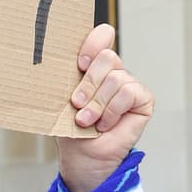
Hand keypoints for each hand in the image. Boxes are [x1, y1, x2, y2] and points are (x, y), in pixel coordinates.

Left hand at [56, 24, 153, 191]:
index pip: (102, 36)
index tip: (79, 61)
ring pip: (117, 78)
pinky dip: (113, 111)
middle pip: (107, 56)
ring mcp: (130, 84)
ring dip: (97, 103)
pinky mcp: (143, 99)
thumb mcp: (62, 98)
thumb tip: (49, 58)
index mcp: (93, 65)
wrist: (82, 156)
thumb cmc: (70, 128)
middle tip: (77, 103)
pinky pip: (129, 93)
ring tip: (86, 120)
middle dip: (88, 83)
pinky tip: (105, 124)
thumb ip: (65, 76)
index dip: (94, 42)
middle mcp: (114, 71)